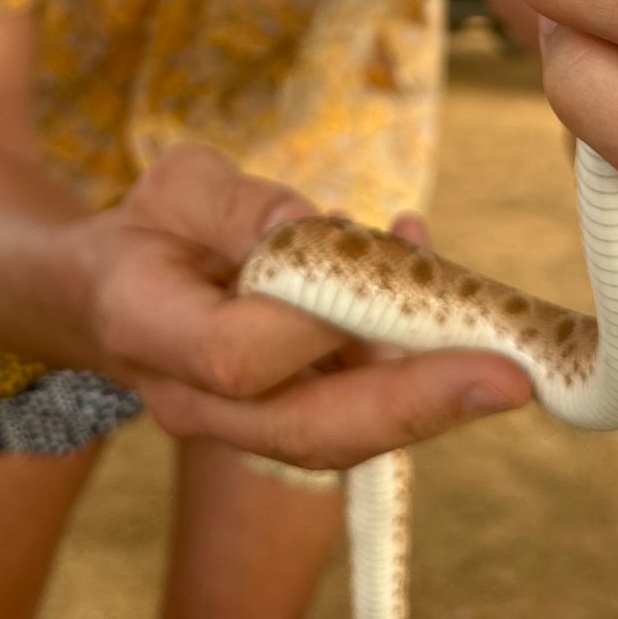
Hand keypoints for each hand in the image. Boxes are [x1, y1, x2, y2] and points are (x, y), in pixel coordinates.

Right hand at [81, 144, 531, 468]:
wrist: (108, 291)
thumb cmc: (149, 224)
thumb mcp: (178, 184)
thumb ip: (242, 206)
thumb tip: (320, 232)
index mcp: (150, 329)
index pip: (236, 356)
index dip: (310, 325)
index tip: (377, 272)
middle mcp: (194, 399)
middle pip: (307, 431)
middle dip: (413, 405)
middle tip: (508, 376)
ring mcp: (240, 422)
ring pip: (342, 434)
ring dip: (429, 389)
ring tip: (499, 336)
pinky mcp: (285, 414)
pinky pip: (354, 400)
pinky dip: (410, 359)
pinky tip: (435, 275)